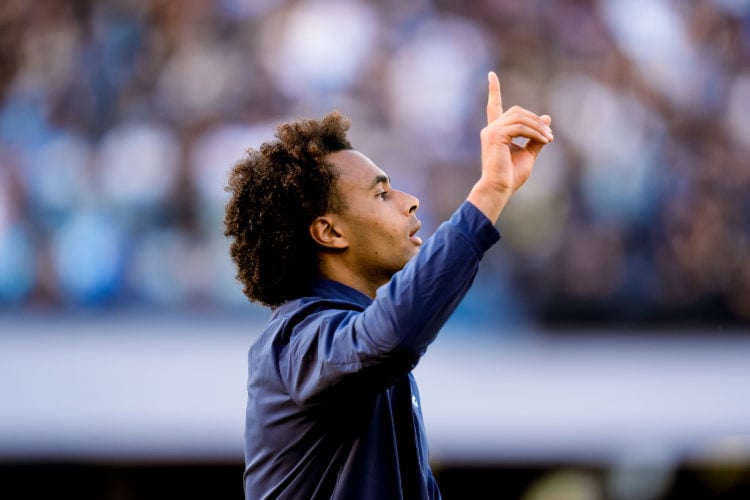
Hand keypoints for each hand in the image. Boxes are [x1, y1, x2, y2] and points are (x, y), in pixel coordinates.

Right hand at [468, 71, 552, 222]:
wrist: (500, 188)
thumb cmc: (511, 175)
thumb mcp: (528, 153)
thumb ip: (536, 136)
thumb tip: (547, 117)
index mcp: (496, 131)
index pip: (494, 105)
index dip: (494, 90)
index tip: (491, 75)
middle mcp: (491, 128)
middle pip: (517, 111)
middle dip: (536, 119)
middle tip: (550, 134)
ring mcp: (491, 131)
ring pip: (520, 117)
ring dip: (538, 126)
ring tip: (549, 139)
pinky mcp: (495, 136)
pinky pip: (520, 127)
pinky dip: (535, 132)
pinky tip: (544, 140)